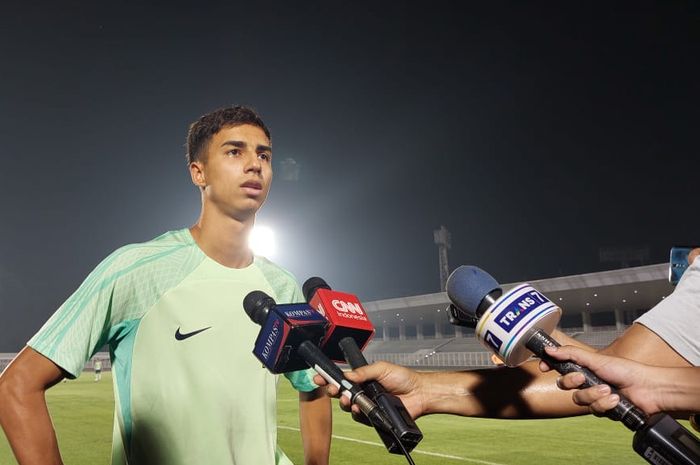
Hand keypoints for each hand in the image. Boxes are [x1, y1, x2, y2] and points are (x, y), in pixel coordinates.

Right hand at [313, 361, 426, 420]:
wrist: (419, 393)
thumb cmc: (403, 378)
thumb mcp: (381, 368)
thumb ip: (363, 372)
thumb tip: (348, 376)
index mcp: (362, 379)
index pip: (342, 379)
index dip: (329, 378)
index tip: (318, 376)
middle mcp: (362, 392)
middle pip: (340, 393)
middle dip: (333, 390)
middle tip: (332, 388)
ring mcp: (367, 405)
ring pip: (348, 406)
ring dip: (345, 402)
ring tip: (349, 398)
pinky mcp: (372, 416)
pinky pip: (359, 417)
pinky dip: (357, 412)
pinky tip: (358, 408)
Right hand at [538, 345, 660, 415]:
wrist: (648, 389)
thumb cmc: (626, 370)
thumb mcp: (596, 359)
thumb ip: (571, 354)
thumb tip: (549, 349)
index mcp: (584, 366)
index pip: (560, 366)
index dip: (550, 366)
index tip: (543, 366)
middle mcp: (587, 381)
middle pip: (565, 385)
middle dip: (574, 382)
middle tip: (583, 377)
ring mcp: (594, 396)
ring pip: (579, 399)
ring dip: (593, 394)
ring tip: (608, 390)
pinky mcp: (603, 409)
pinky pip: (594, 409)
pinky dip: (605, 404)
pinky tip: (615, 399)